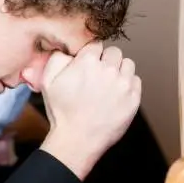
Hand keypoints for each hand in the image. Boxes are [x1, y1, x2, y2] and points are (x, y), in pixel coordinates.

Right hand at [40, 44, 140, 179]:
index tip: (86, 64)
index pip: (95, 44)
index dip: (89, 54)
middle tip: (97, 74)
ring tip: (107, 83)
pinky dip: (127, 83)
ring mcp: (123, 83)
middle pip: (113, 51)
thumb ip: (57, 58)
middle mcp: (108, 69)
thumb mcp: (48, 82)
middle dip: (105, 60)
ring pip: (127, 63)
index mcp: (87, 62)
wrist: (78, 139)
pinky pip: (135, 80)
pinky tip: (115, 93)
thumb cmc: (62, 111)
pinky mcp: (134, 97)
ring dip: (118, 69)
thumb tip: (68, 49)